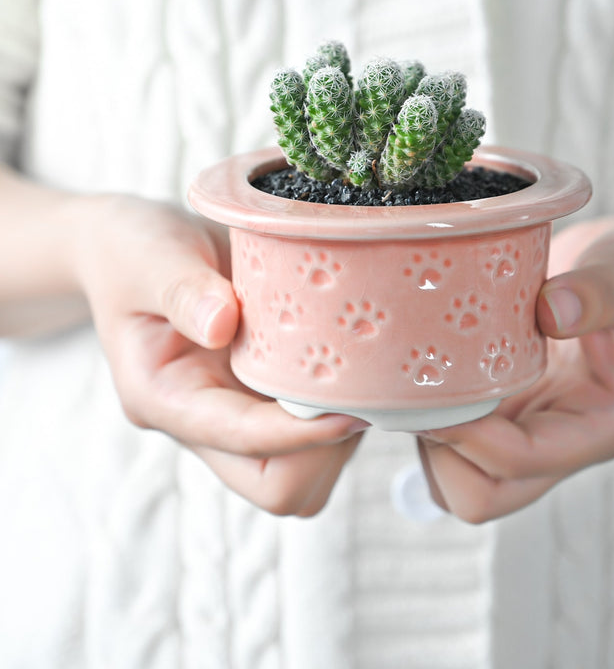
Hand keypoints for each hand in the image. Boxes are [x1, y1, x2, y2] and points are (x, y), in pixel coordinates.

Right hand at [74, 195, 365, 515]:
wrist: (136, 250)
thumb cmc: (137, 251)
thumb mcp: (150, 258)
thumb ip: (182, 290)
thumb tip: (222, 325)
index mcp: (164, 398)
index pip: (242, 440)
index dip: (301, 433)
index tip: (352, 409)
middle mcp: (201, 423)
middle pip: (277, 486)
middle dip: (325, 448)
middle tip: (355, 388)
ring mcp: (234, 416)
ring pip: (302, 473)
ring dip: (339, 435)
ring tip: (353, 372)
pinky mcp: (261, 402)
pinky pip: (312, 439)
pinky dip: (340, 413)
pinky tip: (347, 365)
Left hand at [417, 212, 613, 522]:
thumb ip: (599, 294)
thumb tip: (552, 312)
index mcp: (599, 427)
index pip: (520, 459)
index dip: (468, 433)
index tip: (438, 382)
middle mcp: (560, 443)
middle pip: (483, 495)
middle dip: (441, 454)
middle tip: (422, 392)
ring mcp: (528, 430)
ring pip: (460, 480)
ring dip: (430, 444)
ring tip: (422, 384)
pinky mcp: (504, 412)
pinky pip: (454, 447)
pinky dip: (428, 425)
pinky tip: (427, 376)